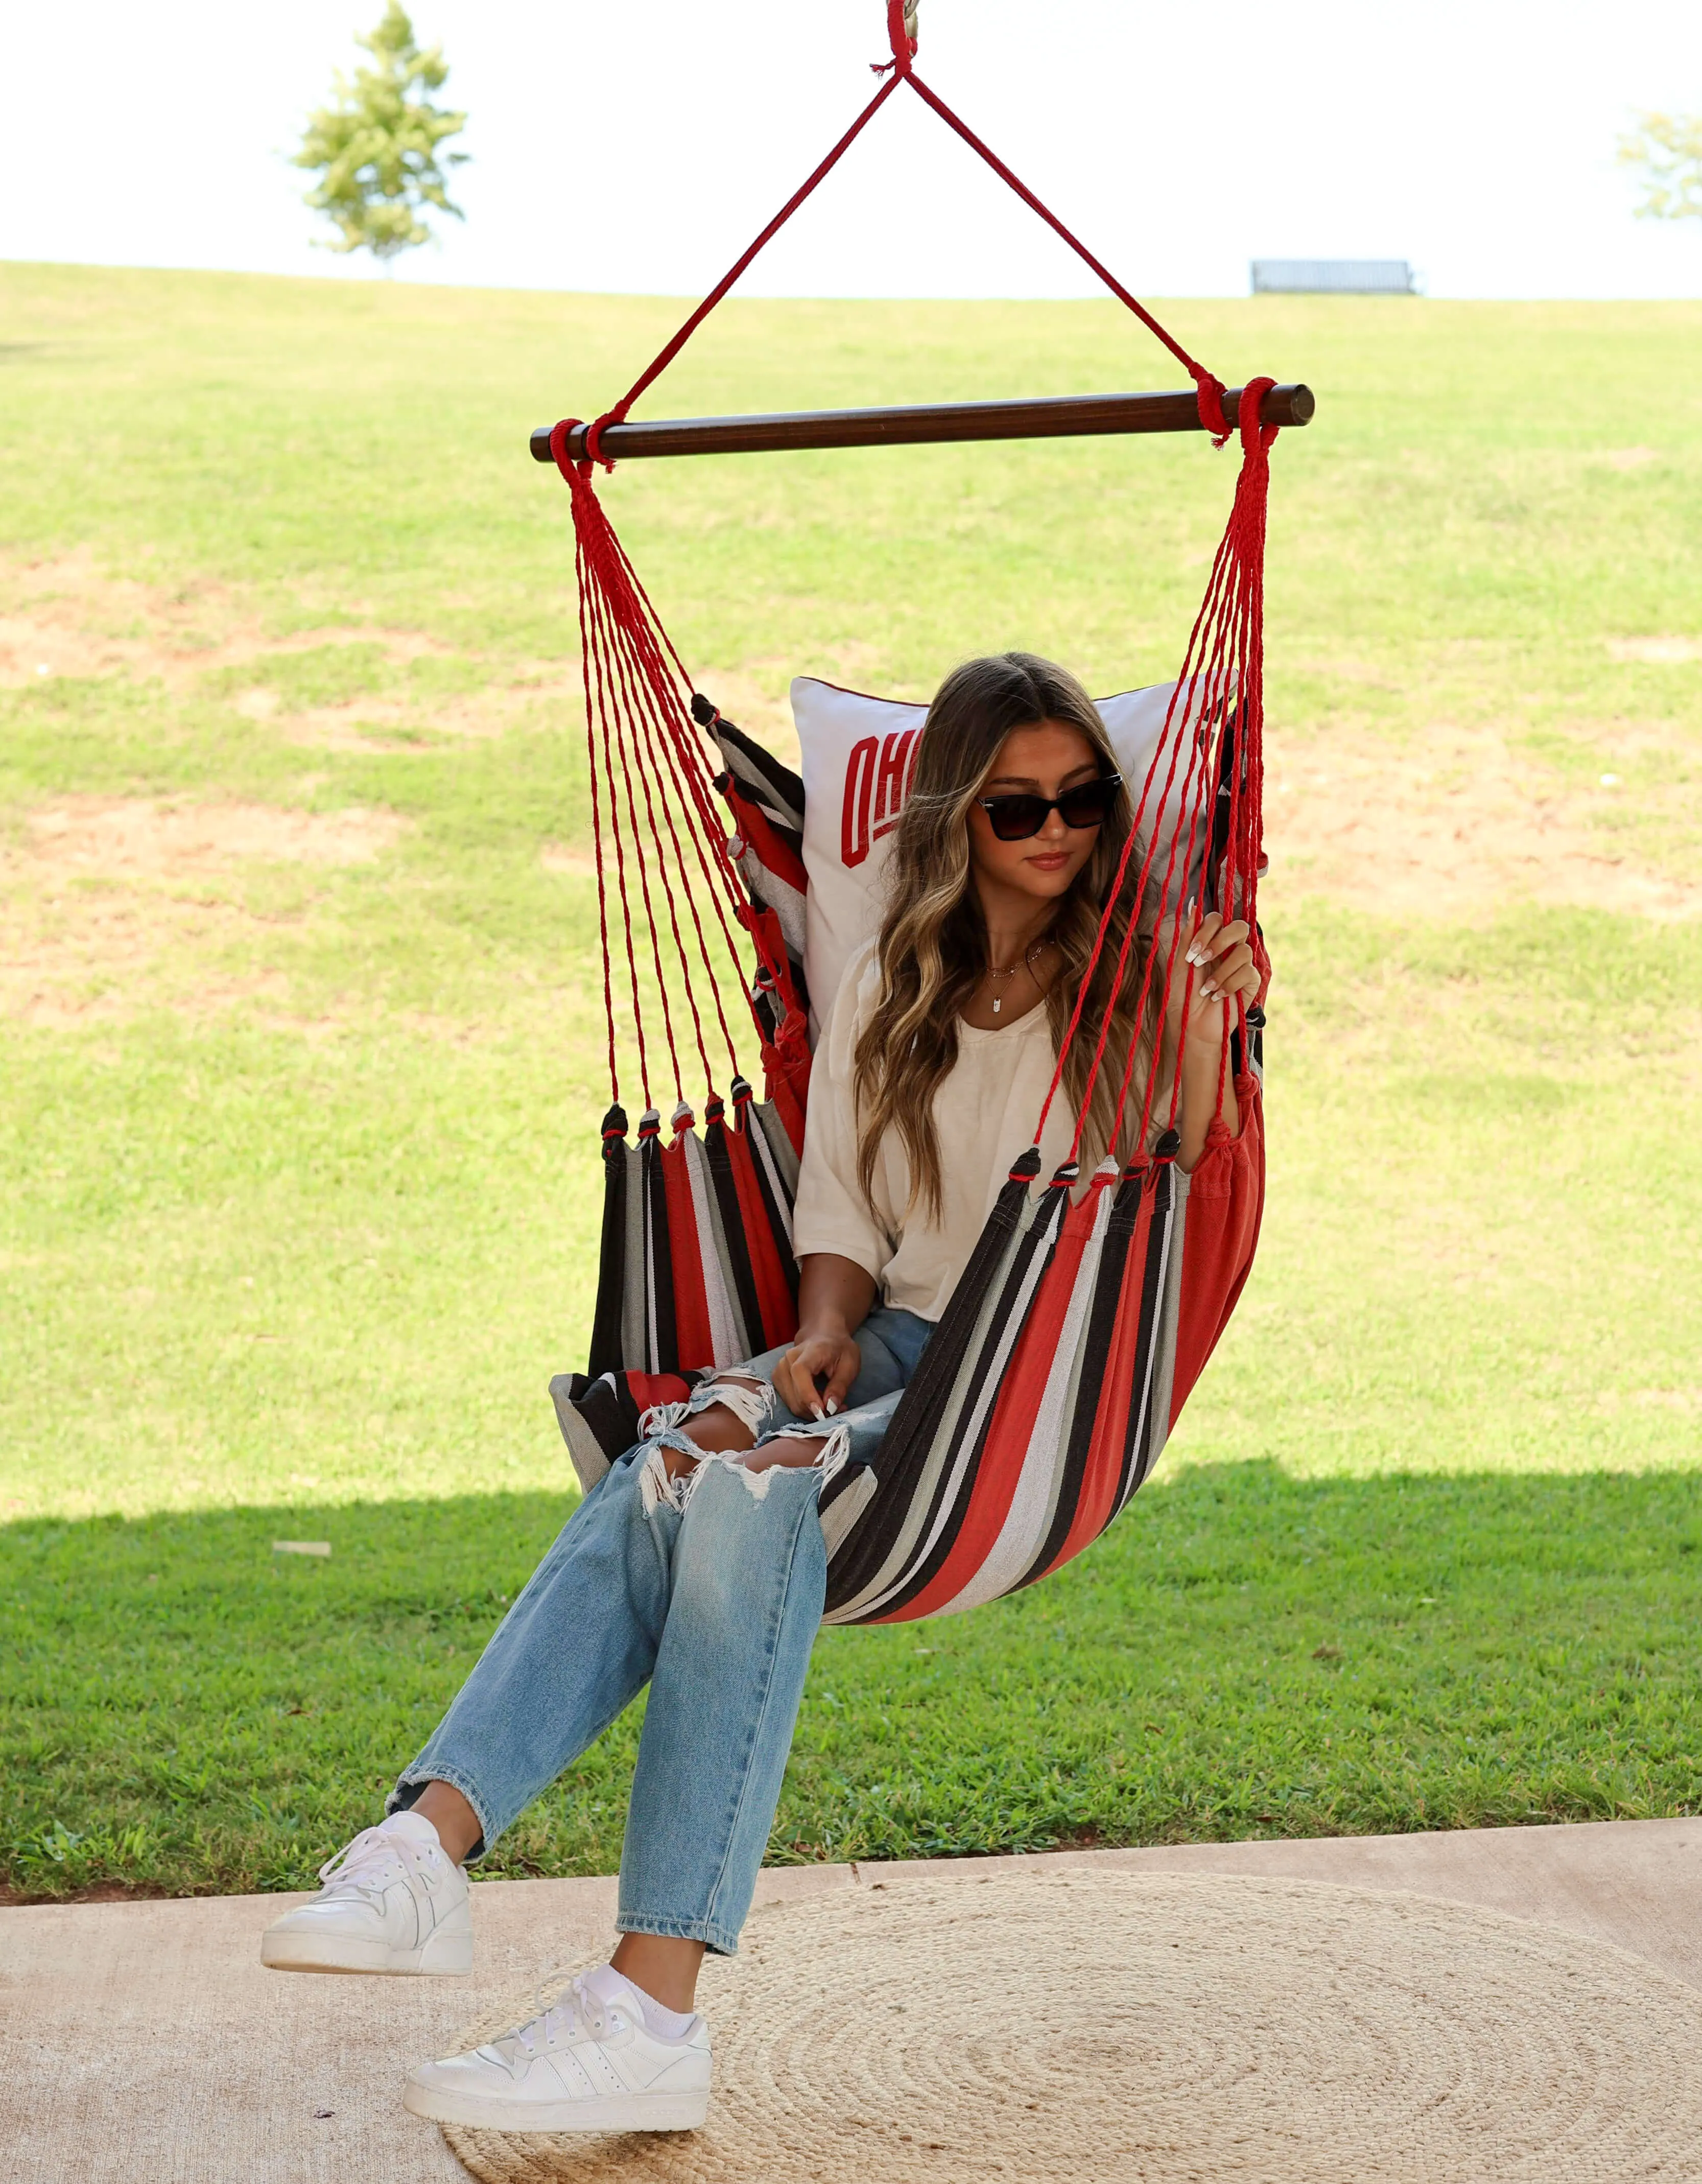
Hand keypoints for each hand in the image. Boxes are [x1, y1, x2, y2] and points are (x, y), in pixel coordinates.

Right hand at [771, 1326, 860, 1420]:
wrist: (823, 1336)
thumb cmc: (838, 1349)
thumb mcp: (849, 1364)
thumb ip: (840, 1386)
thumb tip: (830, 1406)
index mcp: (809, 1351)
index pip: (800, 1373)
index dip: (808, 1396)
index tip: (822, 1412)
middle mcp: (788, 1359)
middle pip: (795, 1395)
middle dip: (816, 1410)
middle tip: (837, 1408)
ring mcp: (780, 1369)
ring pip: (792, 1403)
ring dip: (811, 1411)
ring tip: (829, 1403)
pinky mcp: (778, 1379)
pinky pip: (790, 1402)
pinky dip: (805, 1408)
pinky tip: (818, 1401)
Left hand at [1168, 910, 1261, 1032]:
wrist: (1191, 1023)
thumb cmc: (1183, 994)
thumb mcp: (1179, 963)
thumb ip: (1188, 935)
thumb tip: (1192, 904)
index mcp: (1210, 941)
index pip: (1217, 919)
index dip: (1207, 930)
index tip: (1191, 951)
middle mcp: (1228, 949)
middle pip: (1239, 926)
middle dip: (1220, 942)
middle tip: (1201, 961)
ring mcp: (1241, 965)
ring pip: (1244, 950)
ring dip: (1221, 970)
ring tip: (1206, 988)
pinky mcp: (1251, 982)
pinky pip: (1248, 972)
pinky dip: (1230, 984)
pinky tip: (1217, 995)